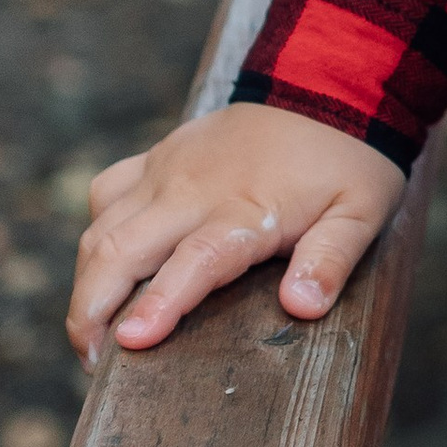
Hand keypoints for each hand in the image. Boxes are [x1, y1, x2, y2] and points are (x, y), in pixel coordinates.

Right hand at [67, 101, 410, 363]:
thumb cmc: (347, 159)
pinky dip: (96, 231)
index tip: (129, 343)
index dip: (158, 304)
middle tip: (92, 360)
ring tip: (90, 331)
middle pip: (120, 249)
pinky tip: (107, 264)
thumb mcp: (360, 212)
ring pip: (101, 226)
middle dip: (91, 310)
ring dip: (86, 281)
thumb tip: (302, 306)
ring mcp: (168, 169)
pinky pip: (108, 192)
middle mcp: (192, 188)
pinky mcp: (158, 156)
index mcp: (245, 208)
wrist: (327, 86)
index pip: (193, 262)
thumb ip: (330, 260)